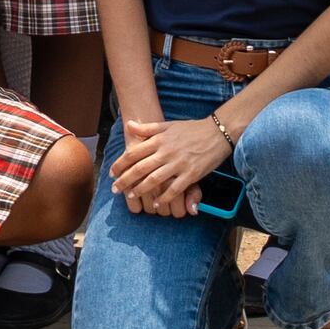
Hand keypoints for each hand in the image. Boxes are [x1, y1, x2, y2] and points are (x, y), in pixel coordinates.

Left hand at [112, 110, 229, 217]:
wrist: (217, 132)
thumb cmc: (191, 129)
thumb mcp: (168, 125)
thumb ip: (147, 128)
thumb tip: (128, 124)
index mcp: (159, 139)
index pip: (134, 153)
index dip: (121, 164)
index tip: (112, 172)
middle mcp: (166, 152)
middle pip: (140, 168)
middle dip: (125, 180)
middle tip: (115, 189)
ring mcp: (178, 164)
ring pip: (154, 180)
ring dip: (141, 189)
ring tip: (131, 196)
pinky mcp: (191, 174)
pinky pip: (174, 189)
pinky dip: (164, 198)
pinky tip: (157, 204)